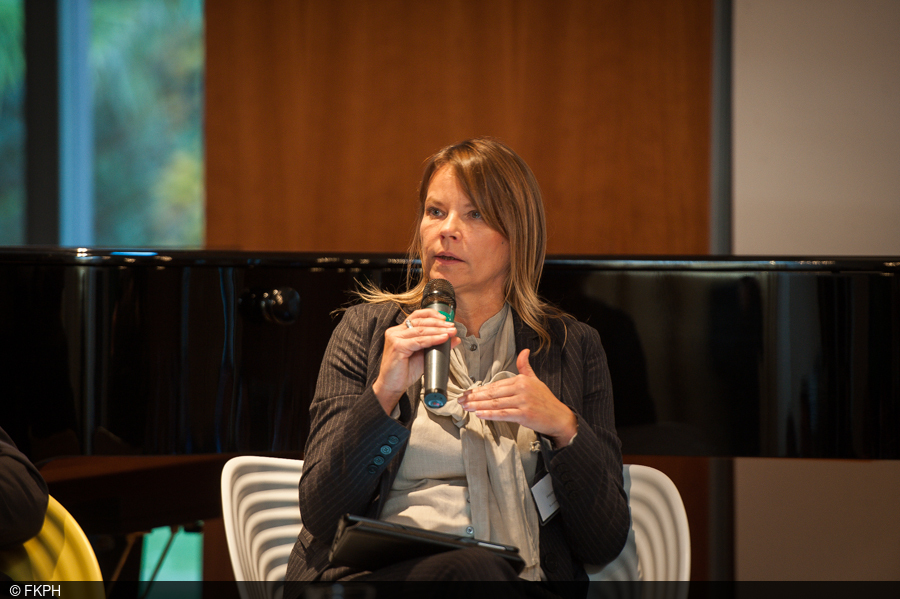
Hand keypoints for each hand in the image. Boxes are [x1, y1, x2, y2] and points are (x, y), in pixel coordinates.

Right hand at [373, 309, 459, 413]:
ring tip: (450, 332)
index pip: (416, 316)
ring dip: (438, 331)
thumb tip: (455, 339)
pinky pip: (419, 341)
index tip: (445, 318)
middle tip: (452, 327)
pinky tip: (442, 339)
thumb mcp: (424, 356)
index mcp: (400, 331)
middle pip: (420, 322)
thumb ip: (437, 345)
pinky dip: (433, 339)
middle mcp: (395, 332)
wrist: (392, 386)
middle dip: (439, 324)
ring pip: (421, 330)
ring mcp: (395, 338)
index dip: (431, 314)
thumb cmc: (405, 372)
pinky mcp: (398, 347)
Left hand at [459, 349, 577, 447]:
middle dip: (474, 397)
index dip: (480, 389)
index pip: (496, 384)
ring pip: (496, 404)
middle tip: (461, 400)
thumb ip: (525, 366)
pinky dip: (490, 414)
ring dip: (478, 406)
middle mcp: (521, 389)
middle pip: (493, 393)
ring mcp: (523, 402)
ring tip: (466, 407)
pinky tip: (479, 414)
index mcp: (521, 380)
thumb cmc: (545, 400)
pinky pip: (503, 414)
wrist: (559, 417)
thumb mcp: (535, 380)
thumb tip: (524, 351)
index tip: (468, 392)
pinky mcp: (524, 415)